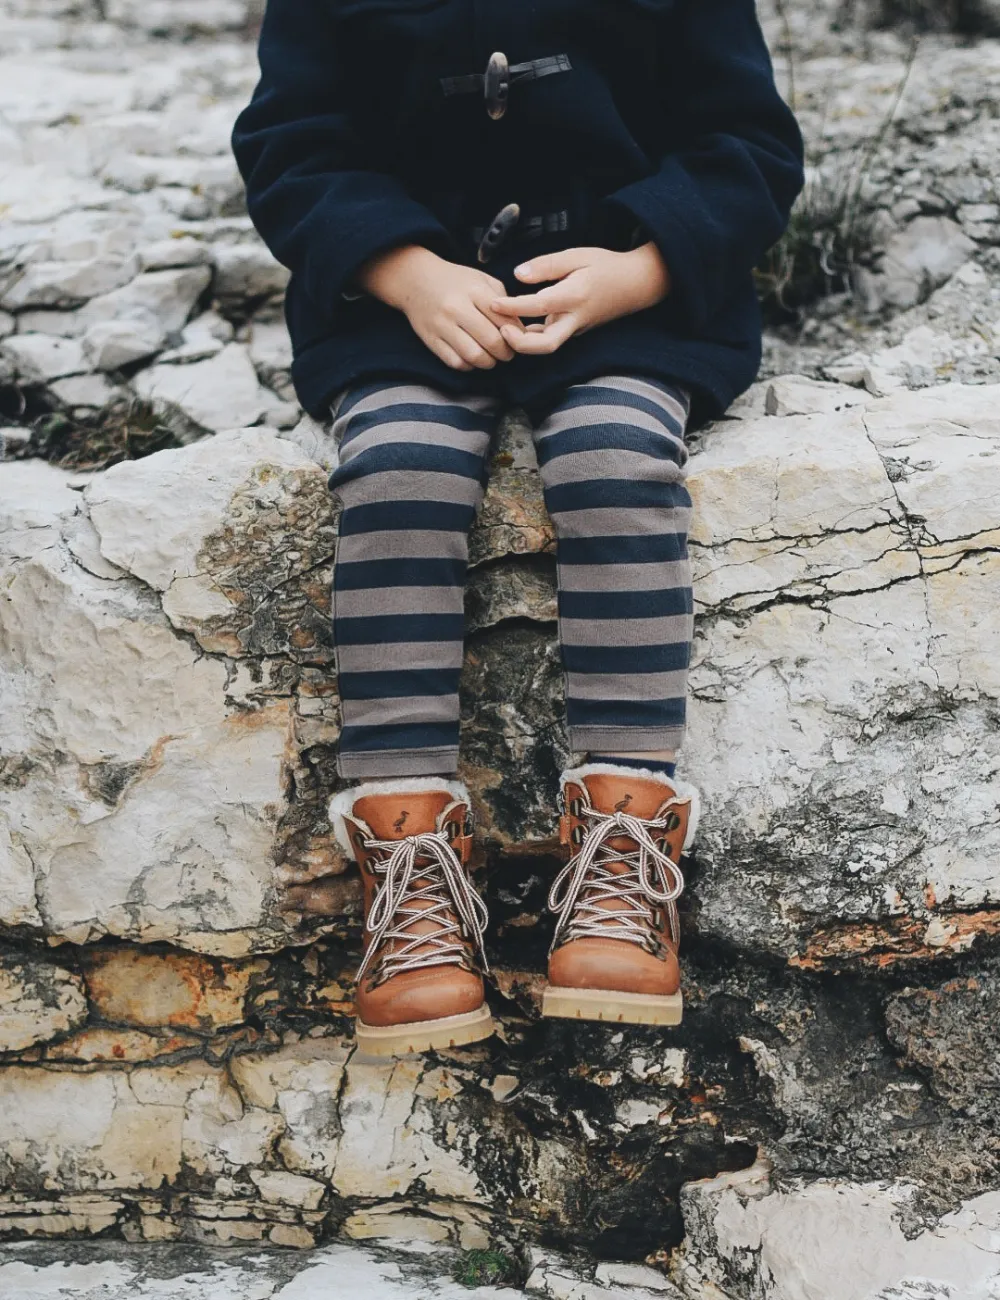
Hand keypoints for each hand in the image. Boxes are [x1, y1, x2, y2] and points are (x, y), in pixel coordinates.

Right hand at [356, 244, 521, 369]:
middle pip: (493, 341)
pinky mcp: (431, 340)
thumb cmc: (455, 281)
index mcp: (474, 290)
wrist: (414, 279)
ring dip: (489, 362)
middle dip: (506, 352)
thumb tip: (520, 329)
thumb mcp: (481, 280)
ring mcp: (442, 325)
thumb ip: (503, 301)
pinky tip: (472, 358)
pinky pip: (456, 362)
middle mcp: (457, 308)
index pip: (505, 320)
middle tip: (507, 352)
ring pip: (475, 356)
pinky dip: (469, 365)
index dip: (517, 333)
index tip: (518, 337)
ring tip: (491, 357)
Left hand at [489, 242, 670, 355]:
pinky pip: (549, 339)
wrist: (636, 284)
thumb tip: (518, 274)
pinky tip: (516, 325)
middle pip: (546, 345)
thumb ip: (547, 265)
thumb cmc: (607, 266)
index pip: (539, 306)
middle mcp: (575, 318)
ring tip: (502, 326)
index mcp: (575, 295)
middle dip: (519, 344)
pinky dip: (531, 336)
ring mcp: (575, 329)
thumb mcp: (577, 255)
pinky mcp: (573, 331)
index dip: (513, 307)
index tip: (493, 303)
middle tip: (499, 330)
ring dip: (523, 343)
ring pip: (546, 346)